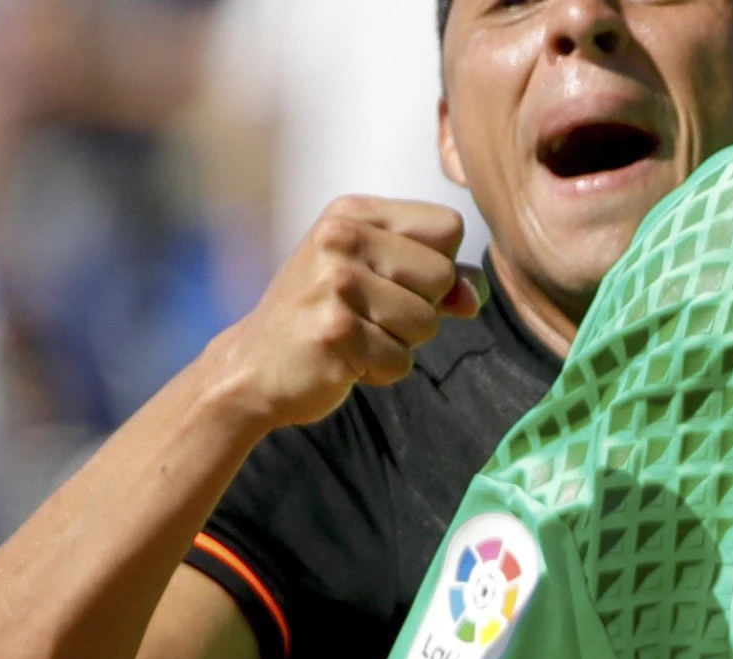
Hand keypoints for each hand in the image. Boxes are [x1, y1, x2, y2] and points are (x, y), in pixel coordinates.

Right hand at [210, 196, 480, 430]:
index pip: (448, 226)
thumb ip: (436, 277)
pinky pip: (401, 361)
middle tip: (368, 315)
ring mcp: (335, 283)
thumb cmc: (326, 315)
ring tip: (355, 335)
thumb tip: (476, 292)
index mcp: (353, 213)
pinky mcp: (335, 331)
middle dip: (421, 310)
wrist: (256, 363)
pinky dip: (380, 371)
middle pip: (444, 276)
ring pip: (427, 323)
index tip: (396, 281)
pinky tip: (344, 359)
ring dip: (400, 343)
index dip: (439, 265)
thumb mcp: (377, 278)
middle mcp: (341, 238)